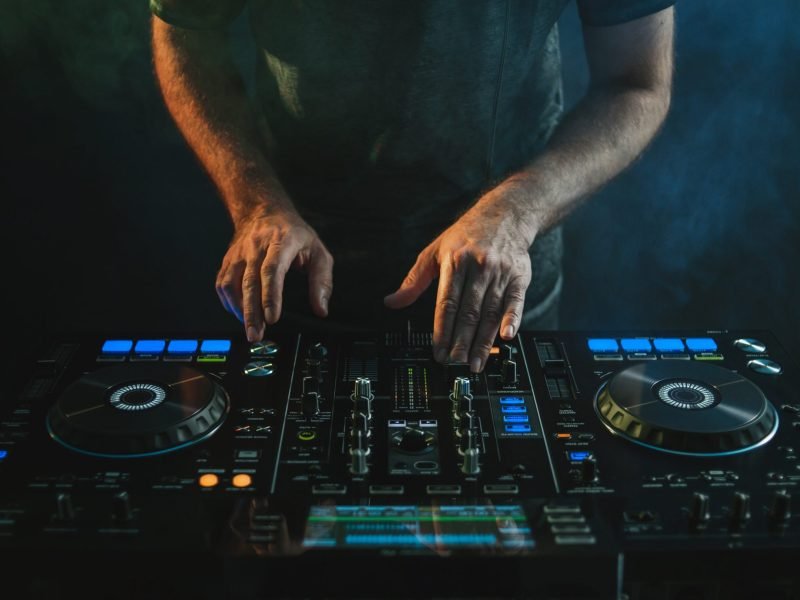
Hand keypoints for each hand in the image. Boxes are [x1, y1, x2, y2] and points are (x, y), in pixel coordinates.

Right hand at [216, 209, 333, 341]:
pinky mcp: (228, 261)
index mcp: (281, 242)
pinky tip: (240, 315)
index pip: (272, 270)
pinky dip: (229, 303)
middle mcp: (256, 247)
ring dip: (239, 310)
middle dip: (252, 312)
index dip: (271, 295)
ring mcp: (239, 254)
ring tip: (250, 329)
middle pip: (250, 282)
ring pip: (231, 284)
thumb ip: (322, 281)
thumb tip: (321, 309)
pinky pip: (222, 284)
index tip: (272, 317)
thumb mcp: (318, 251)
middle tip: (256, 334)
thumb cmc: (293, 233)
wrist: (263, 210)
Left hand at [384, 194, 535, 371]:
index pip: (446, 303)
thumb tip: (391, 301)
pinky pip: (515, 300)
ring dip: (483, 340)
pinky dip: (512, 319)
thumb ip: (414, 281)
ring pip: (490, 311)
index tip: (438, 351)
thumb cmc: (466, 236)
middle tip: (456, 364)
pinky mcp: (519, 276)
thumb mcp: (434, 252)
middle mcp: (478, 268)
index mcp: (454, 262)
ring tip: (475, 362)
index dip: (442, 330)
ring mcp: (500, 272)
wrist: (505, 215)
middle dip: (461, 342)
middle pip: (468, 312)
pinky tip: (506, 336)